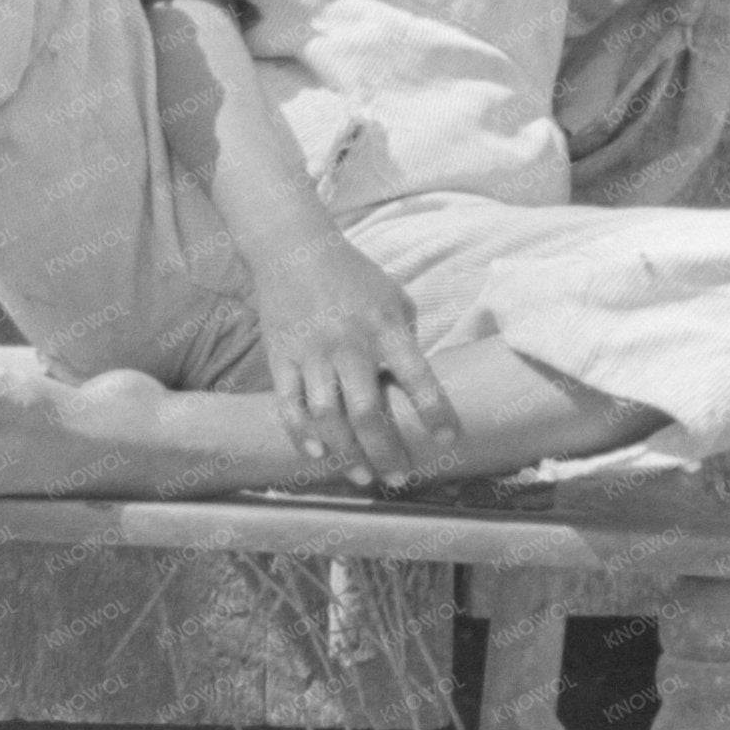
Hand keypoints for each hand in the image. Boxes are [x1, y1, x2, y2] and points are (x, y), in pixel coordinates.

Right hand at [244, 234, 462, 486]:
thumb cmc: (354, 278)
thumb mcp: (395, 299)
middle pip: (366, 411)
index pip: (416, 376)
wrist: (294, 251)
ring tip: (361, 476)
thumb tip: (414, 388)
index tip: (448, 440)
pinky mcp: (281, 358)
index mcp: (384, 327)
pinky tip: (317, 455)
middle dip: (385, 451)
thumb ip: (407, 341)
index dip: (434, 411)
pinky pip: (288, 405)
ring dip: (345, 453)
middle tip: (399, 479)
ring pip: (326, 416)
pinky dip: (301, 434)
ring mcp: (311, 353)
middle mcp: (348, 344)